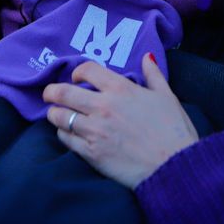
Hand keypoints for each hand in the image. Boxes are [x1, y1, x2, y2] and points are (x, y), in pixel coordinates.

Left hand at [43, 56, 198, 189]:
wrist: (173, 167)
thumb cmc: (174, 131)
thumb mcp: (167, 96)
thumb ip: (154, 75)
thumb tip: (148, 57)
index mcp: (121, 89)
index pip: (87, 70)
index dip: (77, 72)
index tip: (76, 78)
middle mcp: (103, 106)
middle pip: (63, 93)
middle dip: (51, 92)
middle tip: (50, 94)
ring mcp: (94, 130)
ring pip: (59, 116)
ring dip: (54, 113)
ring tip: (57, 114)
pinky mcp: (91, 153)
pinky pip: (65, 139)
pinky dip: (63, 133)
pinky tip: (69, 133)